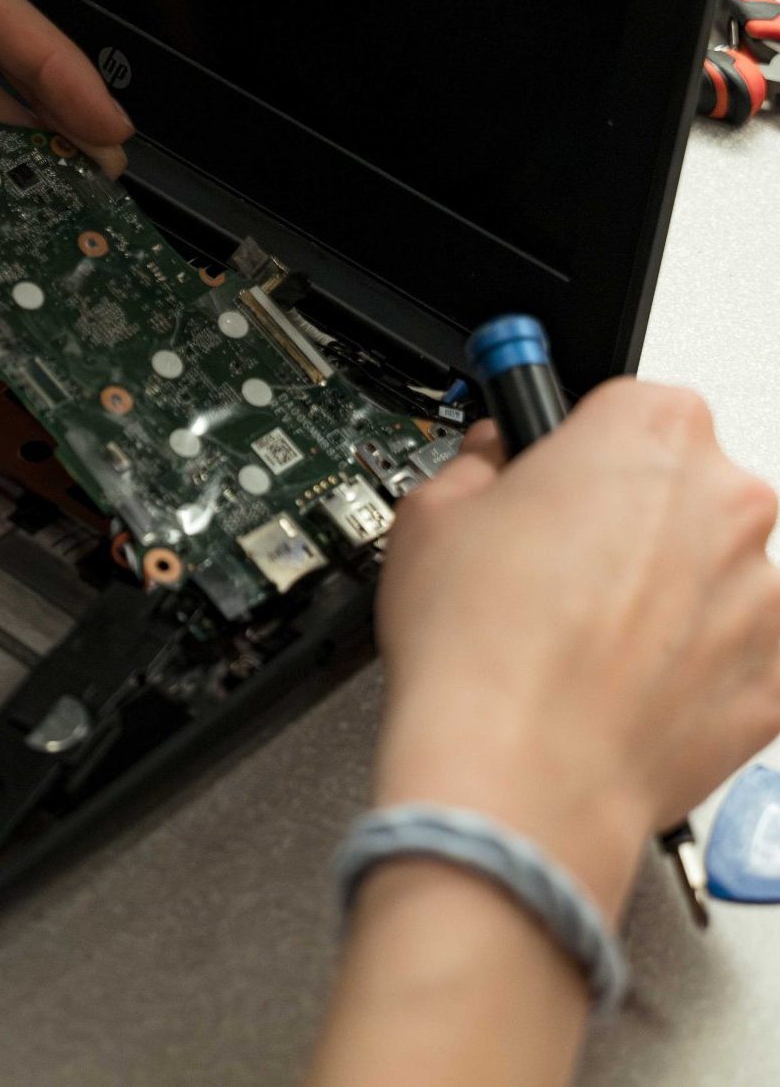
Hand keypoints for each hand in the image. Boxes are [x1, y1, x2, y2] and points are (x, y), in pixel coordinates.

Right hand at [374, 379, 779, 921]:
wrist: (517, 772)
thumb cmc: (480, 644)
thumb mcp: (430, 509)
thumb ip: (480, 462)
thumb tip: (495, 463)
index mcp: (652, 433)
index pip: (628, 403)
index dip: (577, 443)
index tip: (552, 471)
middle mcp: (730, 504)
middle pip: (682, 485)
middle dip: (626, 515)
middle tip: (552, 563)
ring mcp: (766, 599)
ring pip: (711, 573)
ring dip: (662, 591)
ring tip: (575, 636)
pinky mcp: (776, 685)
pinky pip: (734, 655)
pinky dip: (688, 666)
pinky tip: (615, 685)